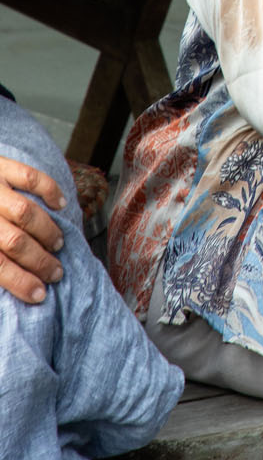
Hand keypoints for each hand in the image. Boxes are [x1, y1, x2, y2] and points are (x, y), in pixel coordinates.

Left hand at [0, 156, 66, 303]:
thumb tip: (6, 283)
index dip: (21, 282)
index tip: (39, 294)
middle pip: (15, 242)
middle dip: (40, 261)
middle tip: (56, 272)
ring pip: (26, 213)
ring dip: (47, 231)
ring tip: (58, 244)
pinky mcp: (0, 164)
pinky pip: (30, 176)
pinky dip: (50, 190)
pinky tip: (60, 204)